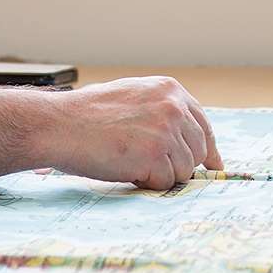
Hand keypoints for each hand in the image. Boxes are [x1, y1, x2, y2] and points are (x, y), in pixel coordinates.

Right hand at [34, 76, 223, 190]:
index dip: (207, 148)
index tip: (213, 164)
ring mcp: (166, 130)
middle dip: (179, 164)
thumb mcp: (132, 96)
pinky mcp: (155, 155)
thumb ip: (160, 110)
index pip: (203, 124)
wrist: (60, 124)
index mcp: (170, 90)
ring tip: (129, 161)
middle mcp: (173, 107)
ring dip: (160, 174)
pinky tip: (125, 168)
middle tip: (150, 166)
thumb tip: (184, 136)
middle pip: (198, 151)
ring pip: (184, 170)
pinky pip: (165, 183)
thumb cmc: (86, 114)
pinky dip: (147, 183)